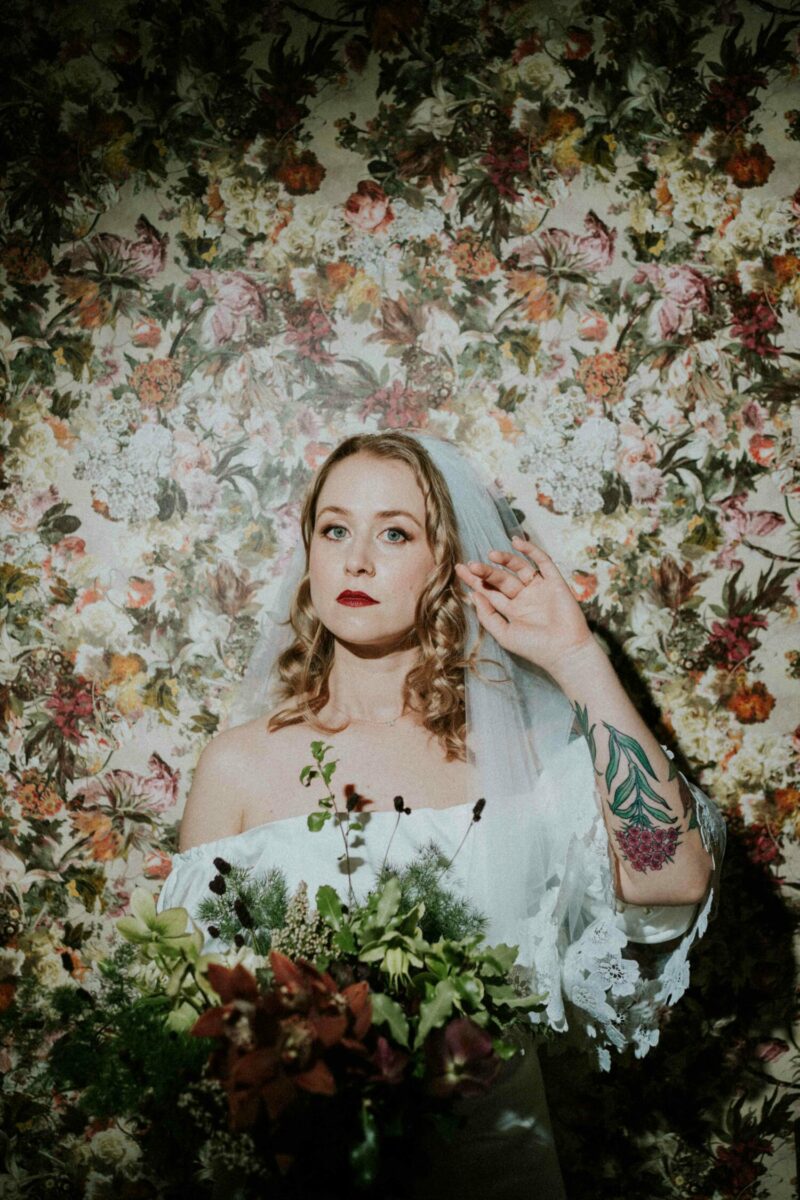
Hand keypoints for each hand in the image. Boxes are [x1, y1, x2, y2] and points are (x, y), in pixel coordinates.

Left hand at [454, 534, 593, 674]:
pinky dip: (532, 551)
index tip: (460, 569)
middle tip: (472, 565)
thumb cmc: (534, 647)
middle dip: (486, 571)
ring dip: (506, 559)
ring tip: (491, 555)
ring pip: (519, 568)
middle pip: (501, 579)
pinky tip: (517, 543)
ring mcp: (539, 588)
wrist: (565, 651)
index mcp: (511, 610)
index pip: (490, 591)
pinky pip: (543, 562)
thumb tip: (474, 595)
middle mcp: (524, 597)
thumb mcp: (504, 634)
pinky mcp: (555, 582)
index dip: (475, 580)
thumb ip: (487, 616)